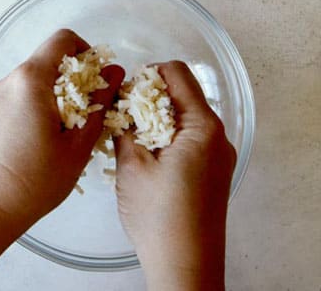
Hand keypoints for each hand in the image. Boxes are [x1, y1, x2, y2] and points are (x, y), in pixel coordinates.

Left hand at [0, 29, 124, 234]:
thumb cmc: (33, 182)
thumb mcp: (77, 145)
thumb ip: (99, 104)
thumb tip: (114, 74)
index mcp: (30, 80)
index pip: (62, 40)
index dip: (86, 51)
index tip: (96, 79)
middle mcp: (8, 81)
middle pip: (47, 62)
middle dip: (72, 82)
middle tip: (86, 115)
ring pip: (33, 82)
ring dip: (54, 97)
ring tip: (63, 136)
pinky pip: (17, 98)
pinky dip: (35, 108)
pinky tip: (41, 143)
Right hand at [113, 61, 236, 290]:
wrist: (185, 267)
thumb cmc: (160, 217)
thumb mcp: (132, 164)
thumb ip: (125, 125)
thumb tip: (120, 103)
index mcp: (202, 126)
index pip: (177, 73)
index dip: (147, 73)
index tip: (125, 90)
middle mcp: (218, 136)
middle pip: (183, 94)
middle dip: (150, 98)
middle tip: (123, 115)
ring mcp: (219, 156)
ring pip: (185, 118)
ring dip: (157, 119)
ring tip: (131, 138)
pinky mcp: (214, 173)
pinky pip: (191, 140)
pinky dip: (168, 138)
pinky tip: (147, 158)